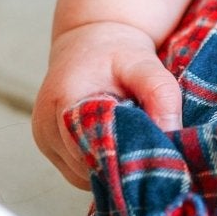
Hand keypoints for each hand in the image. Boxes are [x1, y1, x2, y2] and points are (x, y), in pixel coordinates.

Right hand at [31, 21, 182, 190]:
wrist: (88, 41)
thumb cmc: (115, 52)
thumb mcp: (144, 64)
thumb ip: (161, 93)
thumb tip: (171, 134)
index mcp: (64, 102)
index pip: (94, 151)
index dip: (125, 158)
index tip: (152, 158)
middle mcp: (46, 125)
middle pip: (87, 167)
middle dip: (120, 165)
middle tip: (149, 153)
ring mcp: (44, 139)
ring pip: (82, 174)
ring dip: (108, 166)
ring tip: (130, 142)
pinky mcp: (49, 146)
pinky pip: (77, 171)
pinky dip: (98, 165)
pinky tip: (115, 145)